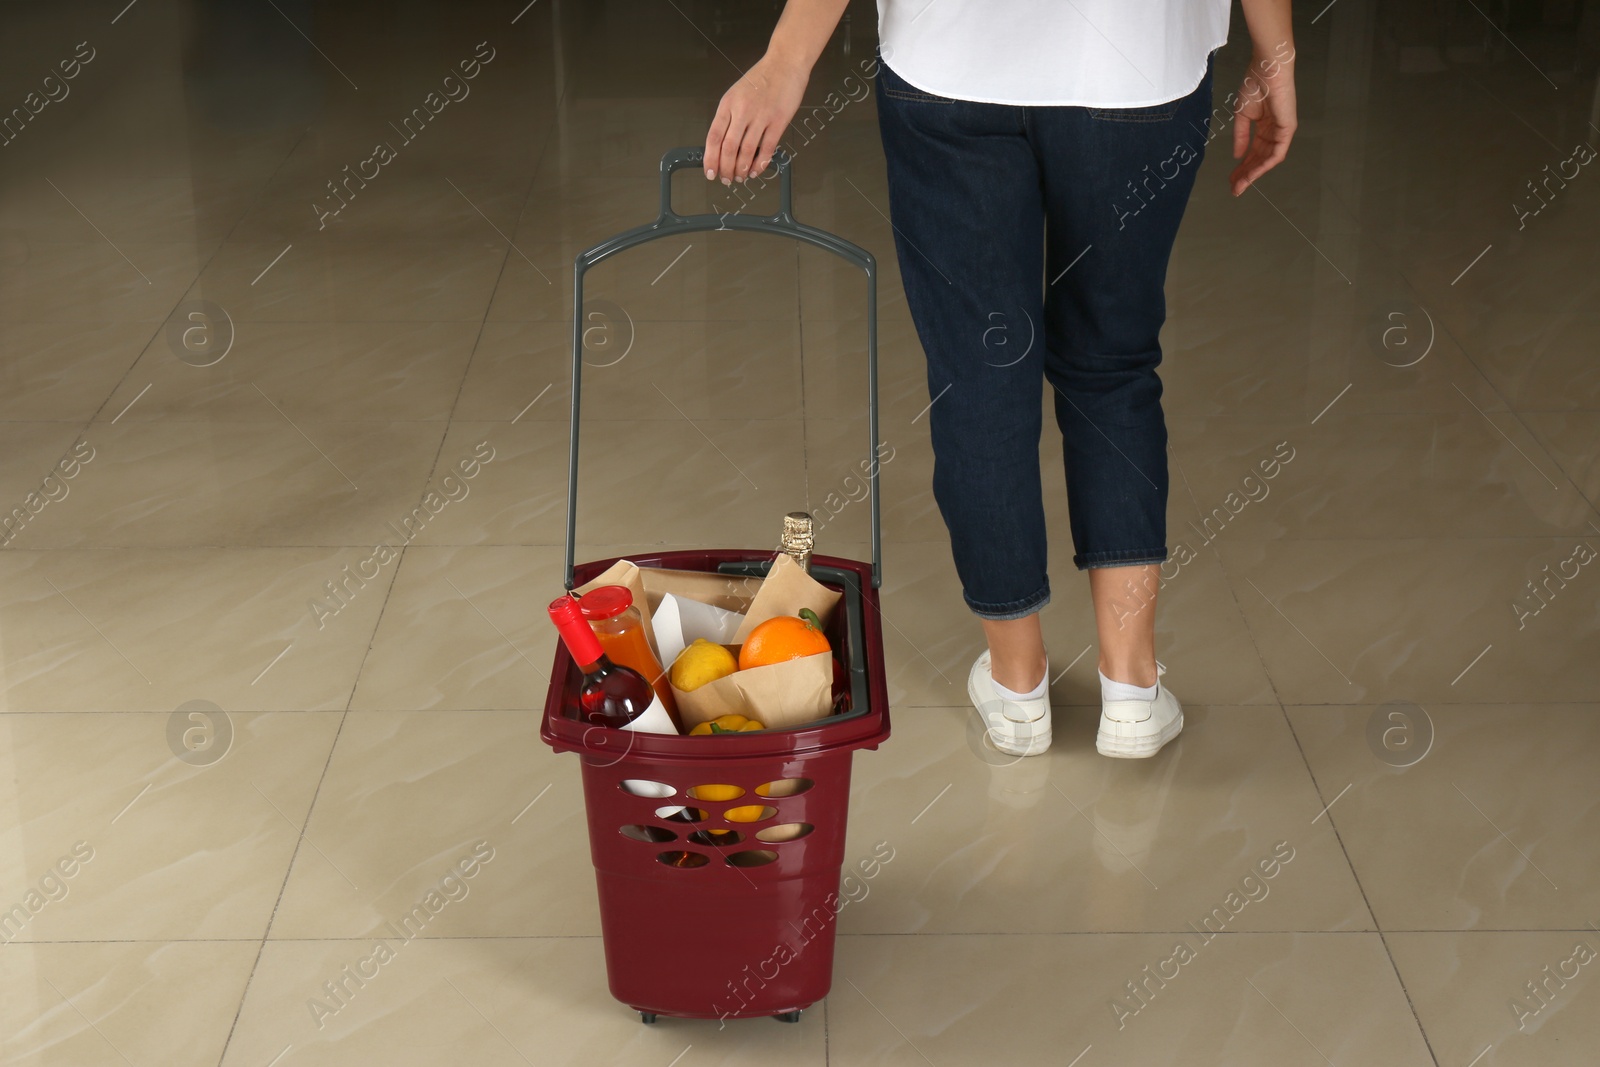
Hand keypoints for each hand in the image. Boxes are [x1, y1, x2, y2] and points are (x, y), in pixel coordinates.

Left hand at [704, 52, 809, 184]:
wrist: (785, 64)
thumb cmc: (762, 79)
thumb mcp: (736, 94)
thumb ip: (729, 117)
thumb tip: (723, 144)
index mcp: (728, 104)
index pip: (713, 137)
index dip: (710, 158)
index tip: (709, 172)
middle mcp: (742, 111)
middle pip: (728, 148)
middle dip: (725, 169)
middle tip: (726, 179)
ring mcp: (760, 116)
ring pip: (746, 151)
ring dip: (741, 169)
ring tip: (740, 177)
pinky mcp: (778, 121)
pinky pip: (767, 149)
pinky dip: (760, 164)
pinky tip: (756, 170)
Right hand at [1229, 53, 1296, 195]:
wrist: (1266, 69)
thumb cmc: (1255, 85)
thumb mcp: (1242, 115)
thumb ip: (1240, 136)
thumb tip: (1237, 155)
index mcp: (1263, 127)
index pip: (1252, 152)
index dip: (1241, 167)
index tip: (1230, 179)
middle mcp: (1273, 132)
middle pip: (1259, 159)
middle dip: (1246, 174)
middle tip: (1234, 188)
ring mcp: (1281, 131)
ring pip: (1268, 160)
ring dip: (1254, 174)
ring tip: (1240, 185)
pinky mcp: (1287, 129)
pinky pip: (1277, 153)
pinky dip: (1265, 165)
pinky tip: (1253, 173)